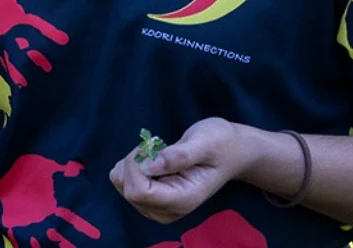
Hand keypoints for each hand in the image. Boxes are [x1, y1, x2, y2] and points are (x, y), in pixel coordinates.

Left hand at [110, 117, 269, 223]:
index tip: (153, 144)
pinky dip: (132, 164)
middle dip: (135, 161)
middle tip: (158, 145)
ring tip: (159, 153)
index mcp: (183, 200)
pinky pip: (123, 180)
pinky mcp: (149, 198)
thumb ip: (179, 156)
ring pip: (121, 184)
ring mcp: (157, 206)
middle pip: (128, 189)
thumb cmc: (221, 144)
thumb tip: (149, 166)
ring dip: (133, 161)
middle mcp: (167, 210)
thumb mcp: (205, 143)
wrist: (231, 151)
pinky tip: (154, 159)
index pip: (138, 192)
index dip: (136, 165)